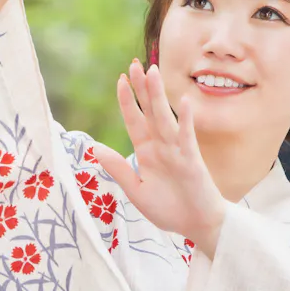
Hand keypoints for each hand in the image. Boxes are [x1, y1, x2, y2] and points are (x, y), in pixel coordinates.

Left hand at [93, 60, 228, 257]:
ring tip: (152, 72)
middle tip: (134, 64)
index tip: (120, 80)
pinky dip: (185, 121)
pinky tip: (183, 103)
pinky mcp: (192, 160)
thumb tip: (94, 147)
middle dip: (142, 88)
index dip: (127, 101)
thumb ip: (118, 167)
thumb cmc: (168, 209)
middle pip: (149, 112)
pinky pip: (187, 137)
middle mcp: (161, 146)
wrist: (196, 225)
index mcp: (147, 152)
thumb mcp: (136, 190)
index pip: (134, 121)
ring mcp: (177, 150)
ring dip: (158, 96)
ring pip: (165, 118)